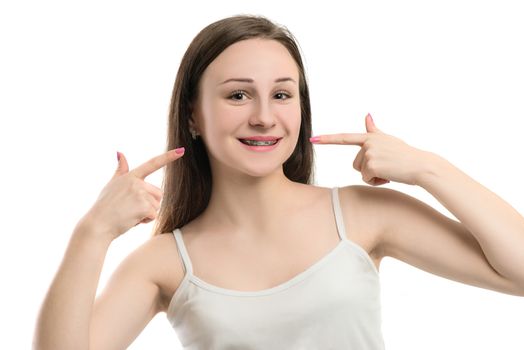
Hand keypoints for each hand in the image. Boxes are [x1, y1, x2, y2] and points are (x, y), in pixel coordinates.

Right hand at [80, 148, 184, 240]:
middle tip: (131, 209)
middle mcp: (137, 182)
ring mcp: (140, 193)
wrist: (98, 225)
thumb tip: (120, 153)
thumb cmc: (104, 206)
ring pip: (157, 205)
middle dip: (150, 204)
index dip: (168, 157)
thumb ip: (121, 170)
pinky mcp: (144, 206)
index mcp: (131, 176)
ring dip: (147, 213)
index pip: (152, 164)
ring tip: (130, 214)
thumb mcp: (112, 184)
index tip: (182, 150)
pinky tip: (131, 220)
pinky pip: (154, 215)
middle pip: (158, 194)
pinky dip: (145, 220)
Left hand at [309, 114, 429, 185]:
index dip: (327, 139)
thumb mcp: (389, 140)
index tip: (312, 139)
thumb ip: (374, 130)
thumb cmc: (406, 155)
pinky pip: (366, 179)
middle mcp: (368, 143)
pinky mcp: (371, 165)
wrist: (421, 165)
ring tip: (390, 170)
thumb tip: (367, 115)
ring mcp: (369, 153)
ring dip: (374, 176)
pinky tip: (389, 176)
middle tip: (387, 166)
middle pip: (355, 164)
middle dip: (369, 169)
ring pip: (361, 172)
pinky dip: (377, 181)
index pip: (344, 138)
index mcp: (370, 137)